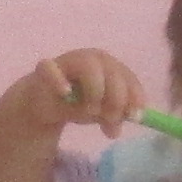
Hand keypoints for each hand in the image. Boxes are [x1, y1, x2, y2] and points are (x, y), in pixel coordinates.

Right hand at [12, 49, 145, 139]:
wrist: (46, 103)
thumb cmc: (79, 103)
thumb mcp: (101, 113)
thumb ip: (115, 116)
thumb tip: (125, 123)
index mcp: (110, 66)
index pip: (128, 77)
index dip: (135, 96)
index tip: (135, 116)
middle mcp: (92, 59)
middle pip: (113, 71)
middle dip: (117, 99)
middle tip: (111, 119)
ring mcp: (69, 61)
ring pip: (89, 66)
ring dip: (95, 90)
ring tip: (90, 109)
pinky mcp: (46, 68)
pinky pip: (51, 69)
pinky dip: (59, 80)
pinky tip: (65, 93)